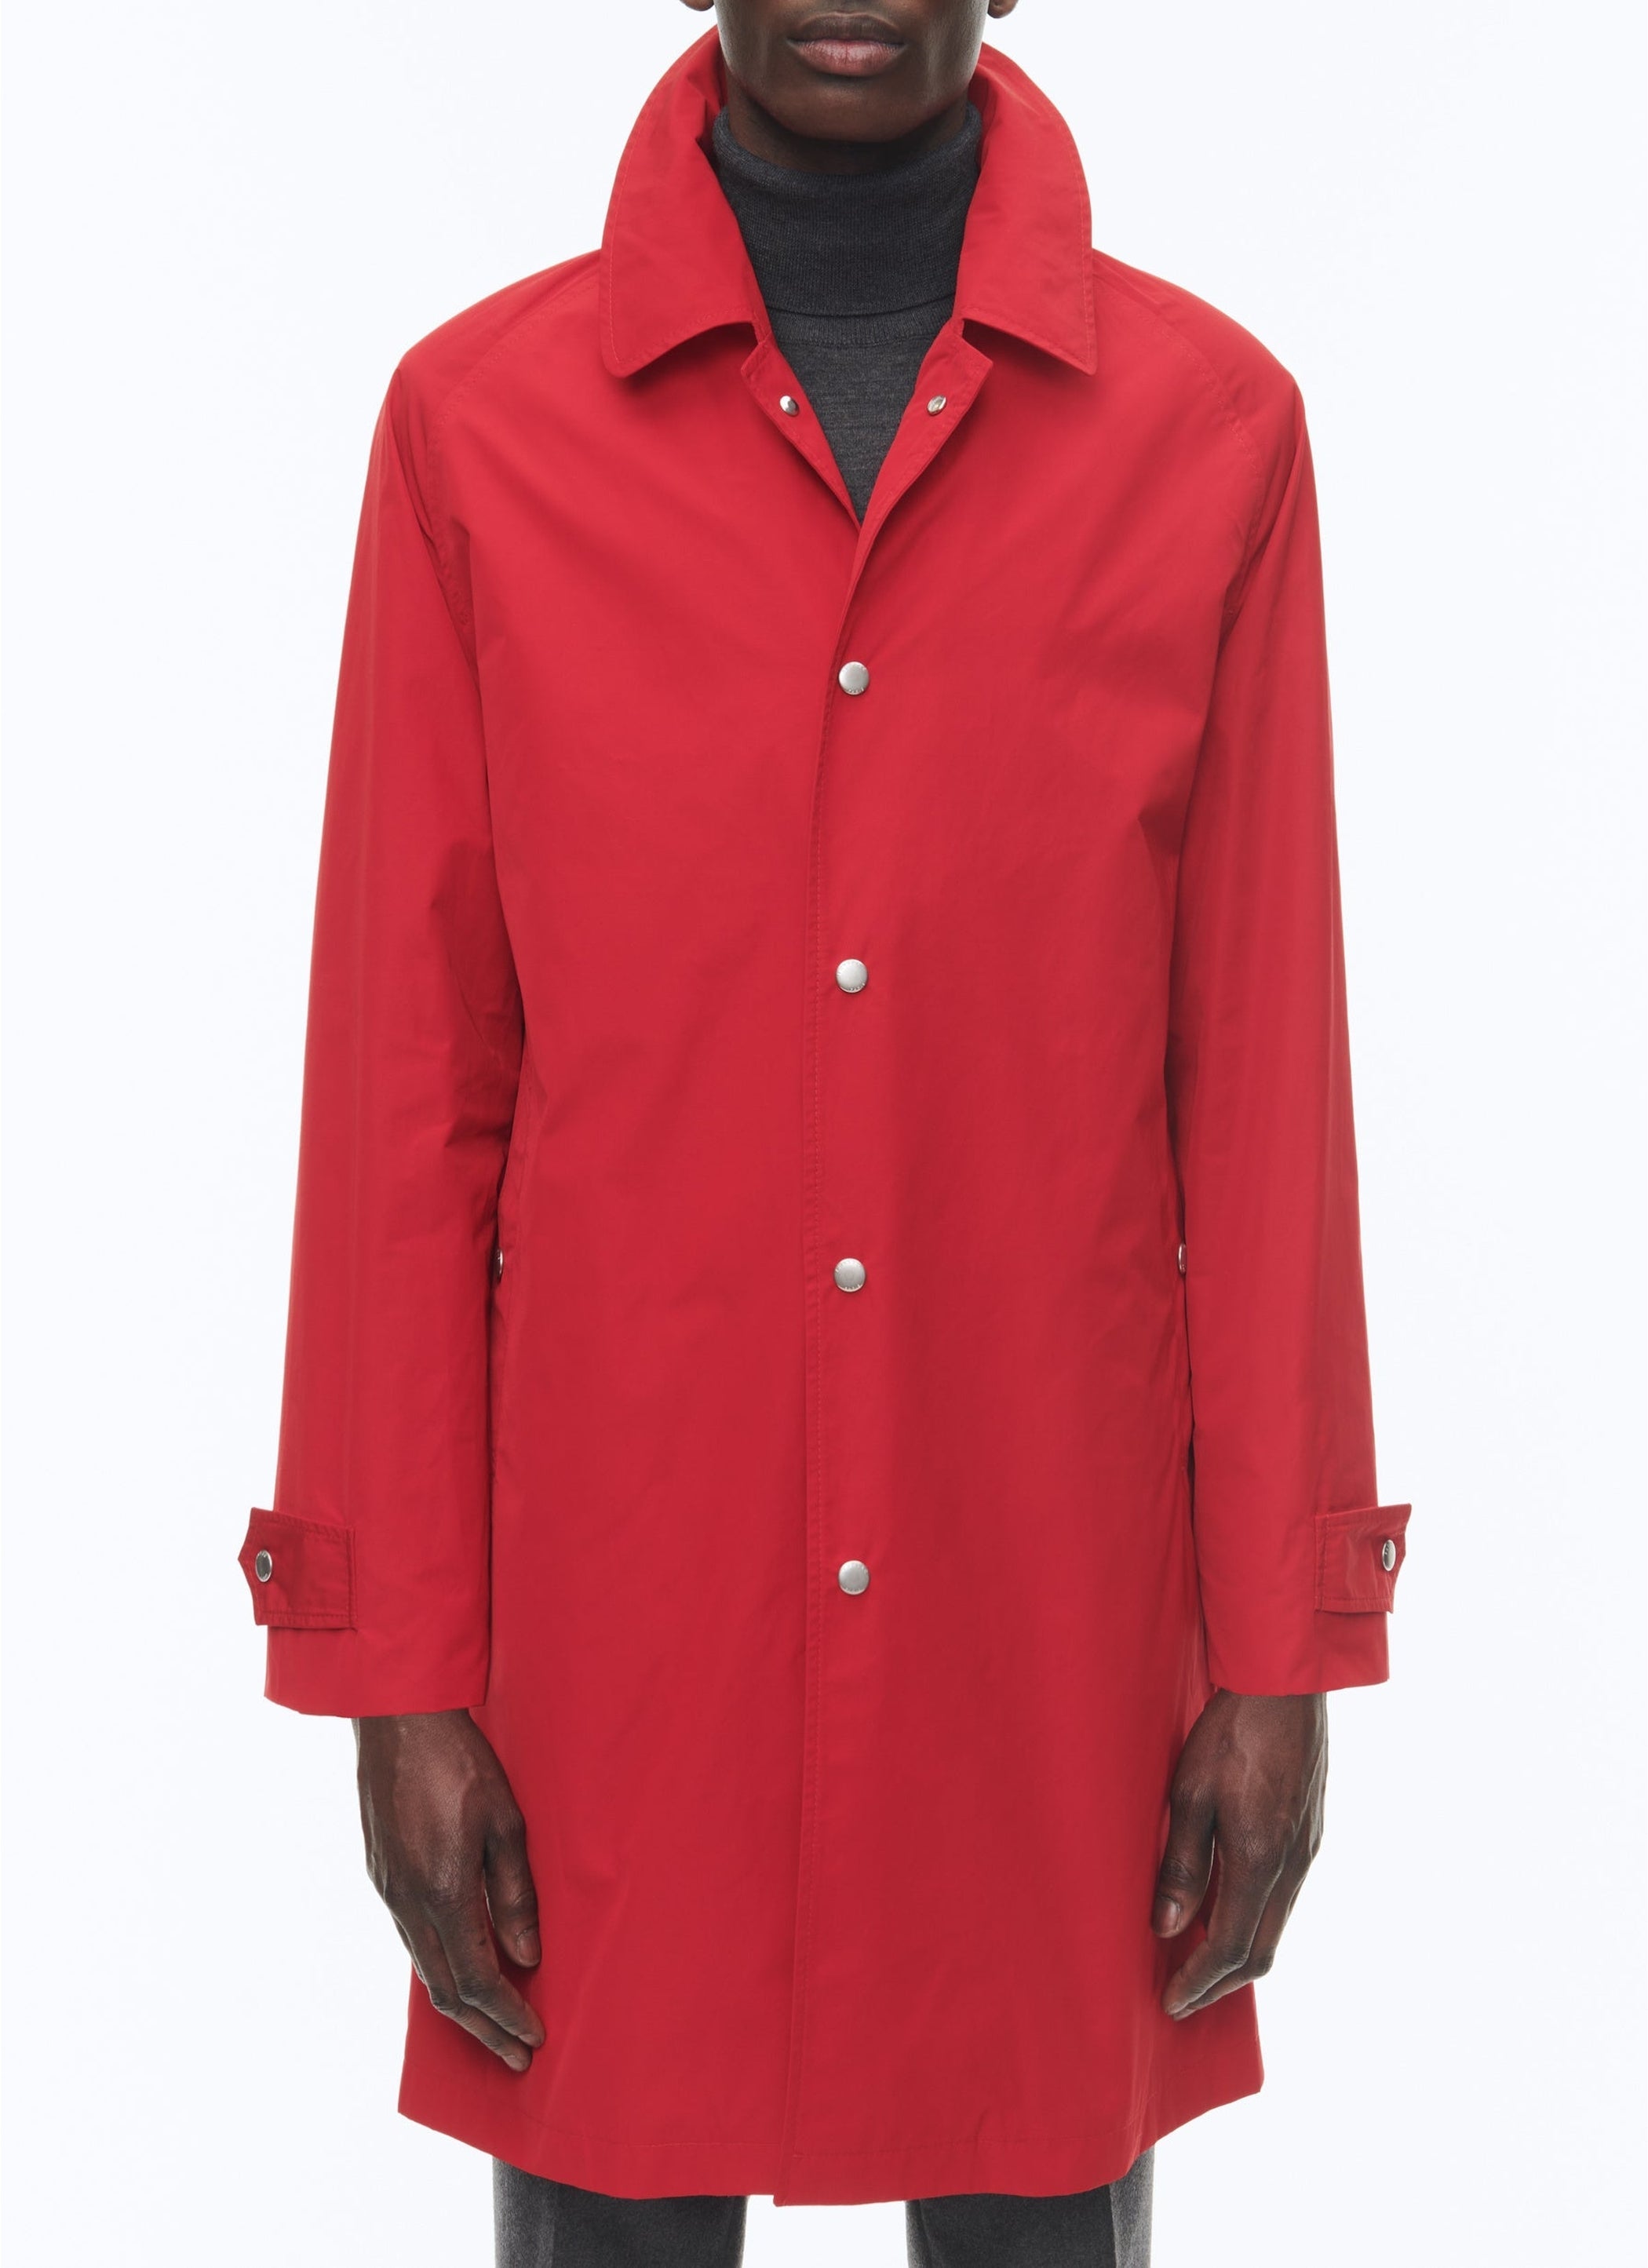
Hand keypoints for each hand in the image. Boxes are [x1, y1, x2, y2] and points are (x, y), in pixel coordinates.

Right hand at [354, 1710, 544, 2070]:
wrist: (395, 1718)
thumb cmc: (460, 1760)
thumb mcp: (506, 1822)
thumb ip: (516, 1893)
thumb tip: (527, 1955)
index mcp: (442, 1893)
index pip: (478, 1980)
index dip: (507, 2015)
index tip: (534, 2038)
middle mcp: (408, 1902)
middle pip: (446, 1991)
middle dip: (484, 2030)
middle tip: (517, 2056)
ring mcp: (389, 1891)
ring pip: (425, 1969)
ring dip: (461, 2005)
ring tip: (494, 2026)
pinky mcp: (381, 1875)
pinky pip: (411, 1941)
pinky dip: (441, 1969)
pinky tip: (461, 1971)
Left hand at [1151, 1690, 1326, 2018]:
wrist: (1286, 1686)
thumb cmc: (1231, 1732)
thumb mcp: (1190, 1795)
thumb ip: (1183, 1865)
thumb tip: (1167, 1927)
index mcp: (1260, 1860)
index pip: (1229, 1947)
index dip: (1198, 1982)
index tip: (1170, 2003)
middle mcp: (1292, 1865)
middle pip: (1260, 1951)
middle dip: (1219, 1983)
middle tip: (1182, 1997)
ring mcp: (1307, 1850)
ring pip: (1275, 1927)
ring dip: (1237, 1953)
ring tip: (1195, 1962)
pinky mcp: (1309, 1833)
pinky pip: (1283, 1899)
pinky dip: (1253, 1921)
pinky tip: (1225, 1911)